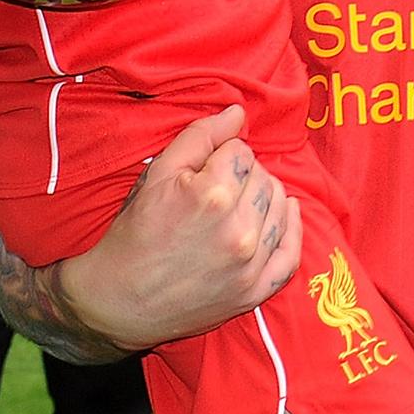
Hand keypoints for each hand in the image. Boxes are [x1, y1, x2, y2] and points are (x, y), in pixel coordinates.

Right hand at [54, 107, 303, 350]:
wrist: (121, 300)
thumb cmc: (136, 233)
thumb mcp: (157, 174)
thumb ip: (200, 136)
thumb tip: (238, 113)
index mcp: (211, 196)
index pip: (241, 152)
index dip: (222, 155)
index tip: (204, 170)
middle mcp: (237, 230)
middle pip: (264, 177)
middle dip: (244, 175)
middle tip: (217, 189)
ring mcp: (249, 265)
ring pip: (281, 207)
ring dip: (265, 198)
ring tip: (239, 203)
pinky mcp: (255, 292)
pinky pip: (292, 253)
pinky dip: (291, 229)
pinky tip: (283, 214)